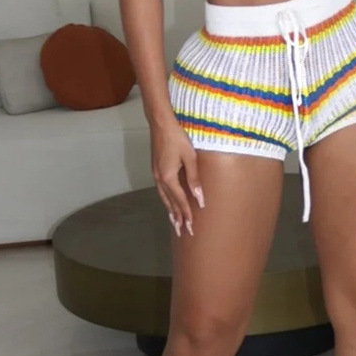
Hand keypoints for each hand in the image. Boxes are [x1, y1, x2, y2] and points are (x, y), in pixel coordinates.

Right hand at [150, 117, 204, 237]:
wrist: (161, 123)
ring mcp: (156, 174)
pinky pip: (161, 190)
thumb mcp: (190, 157)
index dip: (187, 214)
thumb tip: (199, 197)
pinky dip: (166, 200)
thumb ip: (194, 178)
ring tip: (175, 224)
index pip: (180, 200)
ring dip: (170, 211)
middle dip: (178, 218)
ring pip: (164, 198)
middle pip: (170, 203)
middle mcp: (160, 179)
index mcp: (168, 177)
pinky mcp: (156, 169)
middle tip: (184, 232)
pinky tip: (169, 202)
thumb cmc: (178, 137)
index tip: (192, 227)